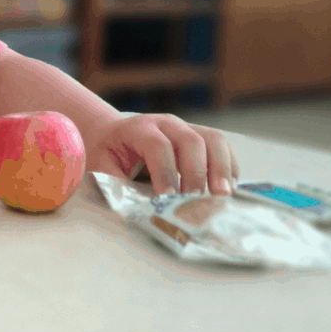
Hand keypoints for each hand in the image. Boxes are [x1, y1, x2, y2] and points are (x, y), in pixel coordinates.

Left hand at [86, 113, 238, 195]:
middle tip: (196, 200)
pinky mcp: (199, 137)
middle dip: (197, 173)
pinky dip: (228, 167)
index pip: (157, 146)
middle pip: (191, 140)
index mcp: (138, 129)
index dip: (165, 172)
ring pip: (213, 139)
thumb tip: (137, 208)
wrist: (112, 135)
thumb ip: (117, 184)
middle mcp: (165, 124)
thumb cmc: (107, 153)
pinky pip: (222, 146)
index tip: (169, 198)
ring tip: (222, 195)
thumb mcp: (101, 166)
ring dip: (221, 168)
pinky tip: (227, 189)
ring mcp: (185, 127)